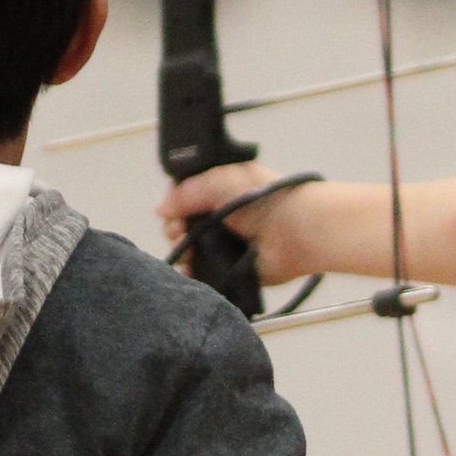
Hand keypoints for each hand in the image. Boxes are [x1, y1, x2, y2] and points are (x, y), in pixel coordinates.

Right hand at [156, 165, 317, 283]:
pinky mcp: (233, 271)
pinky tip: (187, 272)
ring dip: (181, 252)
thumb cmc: (262, 197)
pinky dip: (194, 275)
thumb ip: (186, 192)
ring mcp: (228, 246)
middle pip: (185, 227)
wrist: (295, 229)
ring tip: (184, 250)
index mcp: (221, 192)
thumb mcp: (219, 180)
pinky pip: (206, 275)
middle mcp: (223, 219)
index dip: (174, 205)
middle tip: (178, 231)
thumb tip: (160, 208)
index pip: (186, 199)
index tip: (169, 213)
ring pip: (192, 252)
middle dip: (174, 229)